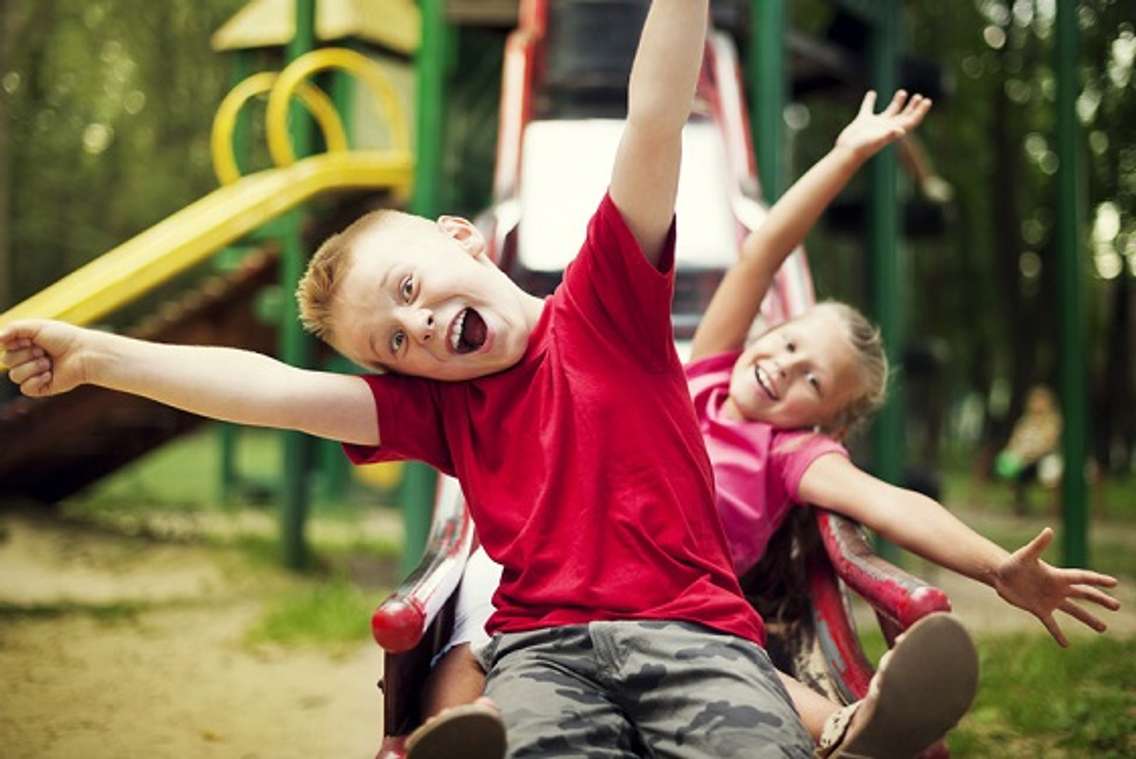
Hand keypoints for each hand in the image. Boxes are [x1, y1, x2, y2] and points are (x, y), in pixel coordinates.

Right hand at [1, 319, 89, 396]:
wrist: (85, 353)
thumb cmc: (64, 337)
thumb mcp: (37, 326)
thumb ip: (13, 329)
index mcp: (25, 345)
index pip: (5, 347)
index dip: (15, 343)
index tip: (30, 339)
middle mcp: (28, 359)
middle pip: (7, 361)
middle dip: (25, 355)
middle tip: (43, 351)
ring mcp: (34, 374)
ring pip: (14, 375)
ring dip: (32, 367)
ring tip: (49, 362)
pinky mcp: (42, 387)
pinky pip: (25, 389)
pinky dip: (36, 380)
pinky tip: (49, 374)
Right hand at [835, 90, 931, 159]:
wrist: (846, 152)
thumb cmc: (862, 148)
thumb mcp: (876, 140)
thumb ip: (889, 135)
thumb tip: (901, 131)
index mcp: (893, 130)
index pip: (911, 120)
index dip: (920, 111)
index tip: (927, 101)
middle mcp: (886, 127)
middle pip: (904, 116)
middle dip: (912, 107)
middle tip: (919, 96)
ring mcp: (875, 124)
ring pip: (890, 111)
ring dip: (897, 102)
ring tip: (903, 92)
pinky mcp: (863, 121)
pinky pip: (868, 108)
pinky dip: (870, 100)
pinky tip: (872, 93)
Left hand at [992, 527, 1119, 645]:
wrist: (999, 575)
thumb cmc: (1013, 563)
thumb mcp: (1025, 555)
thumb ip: (1038, 545)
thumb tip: (1049, 530)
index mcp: (1057, 576)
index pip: (1082, 578)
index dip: (1097, 580)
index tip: (1114, 583)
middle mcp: (1057, 588)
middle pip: (1084, 594)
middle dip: (1100, 600)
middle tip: (1117, 606)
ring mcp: (1049, 600)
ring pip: (1074, 611)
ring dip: (1088, 619)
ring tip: (1103, 628)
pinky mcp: (1039, 610)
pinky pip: (1051, 624)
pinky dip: (1058, 634)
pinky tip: (1066, 644)